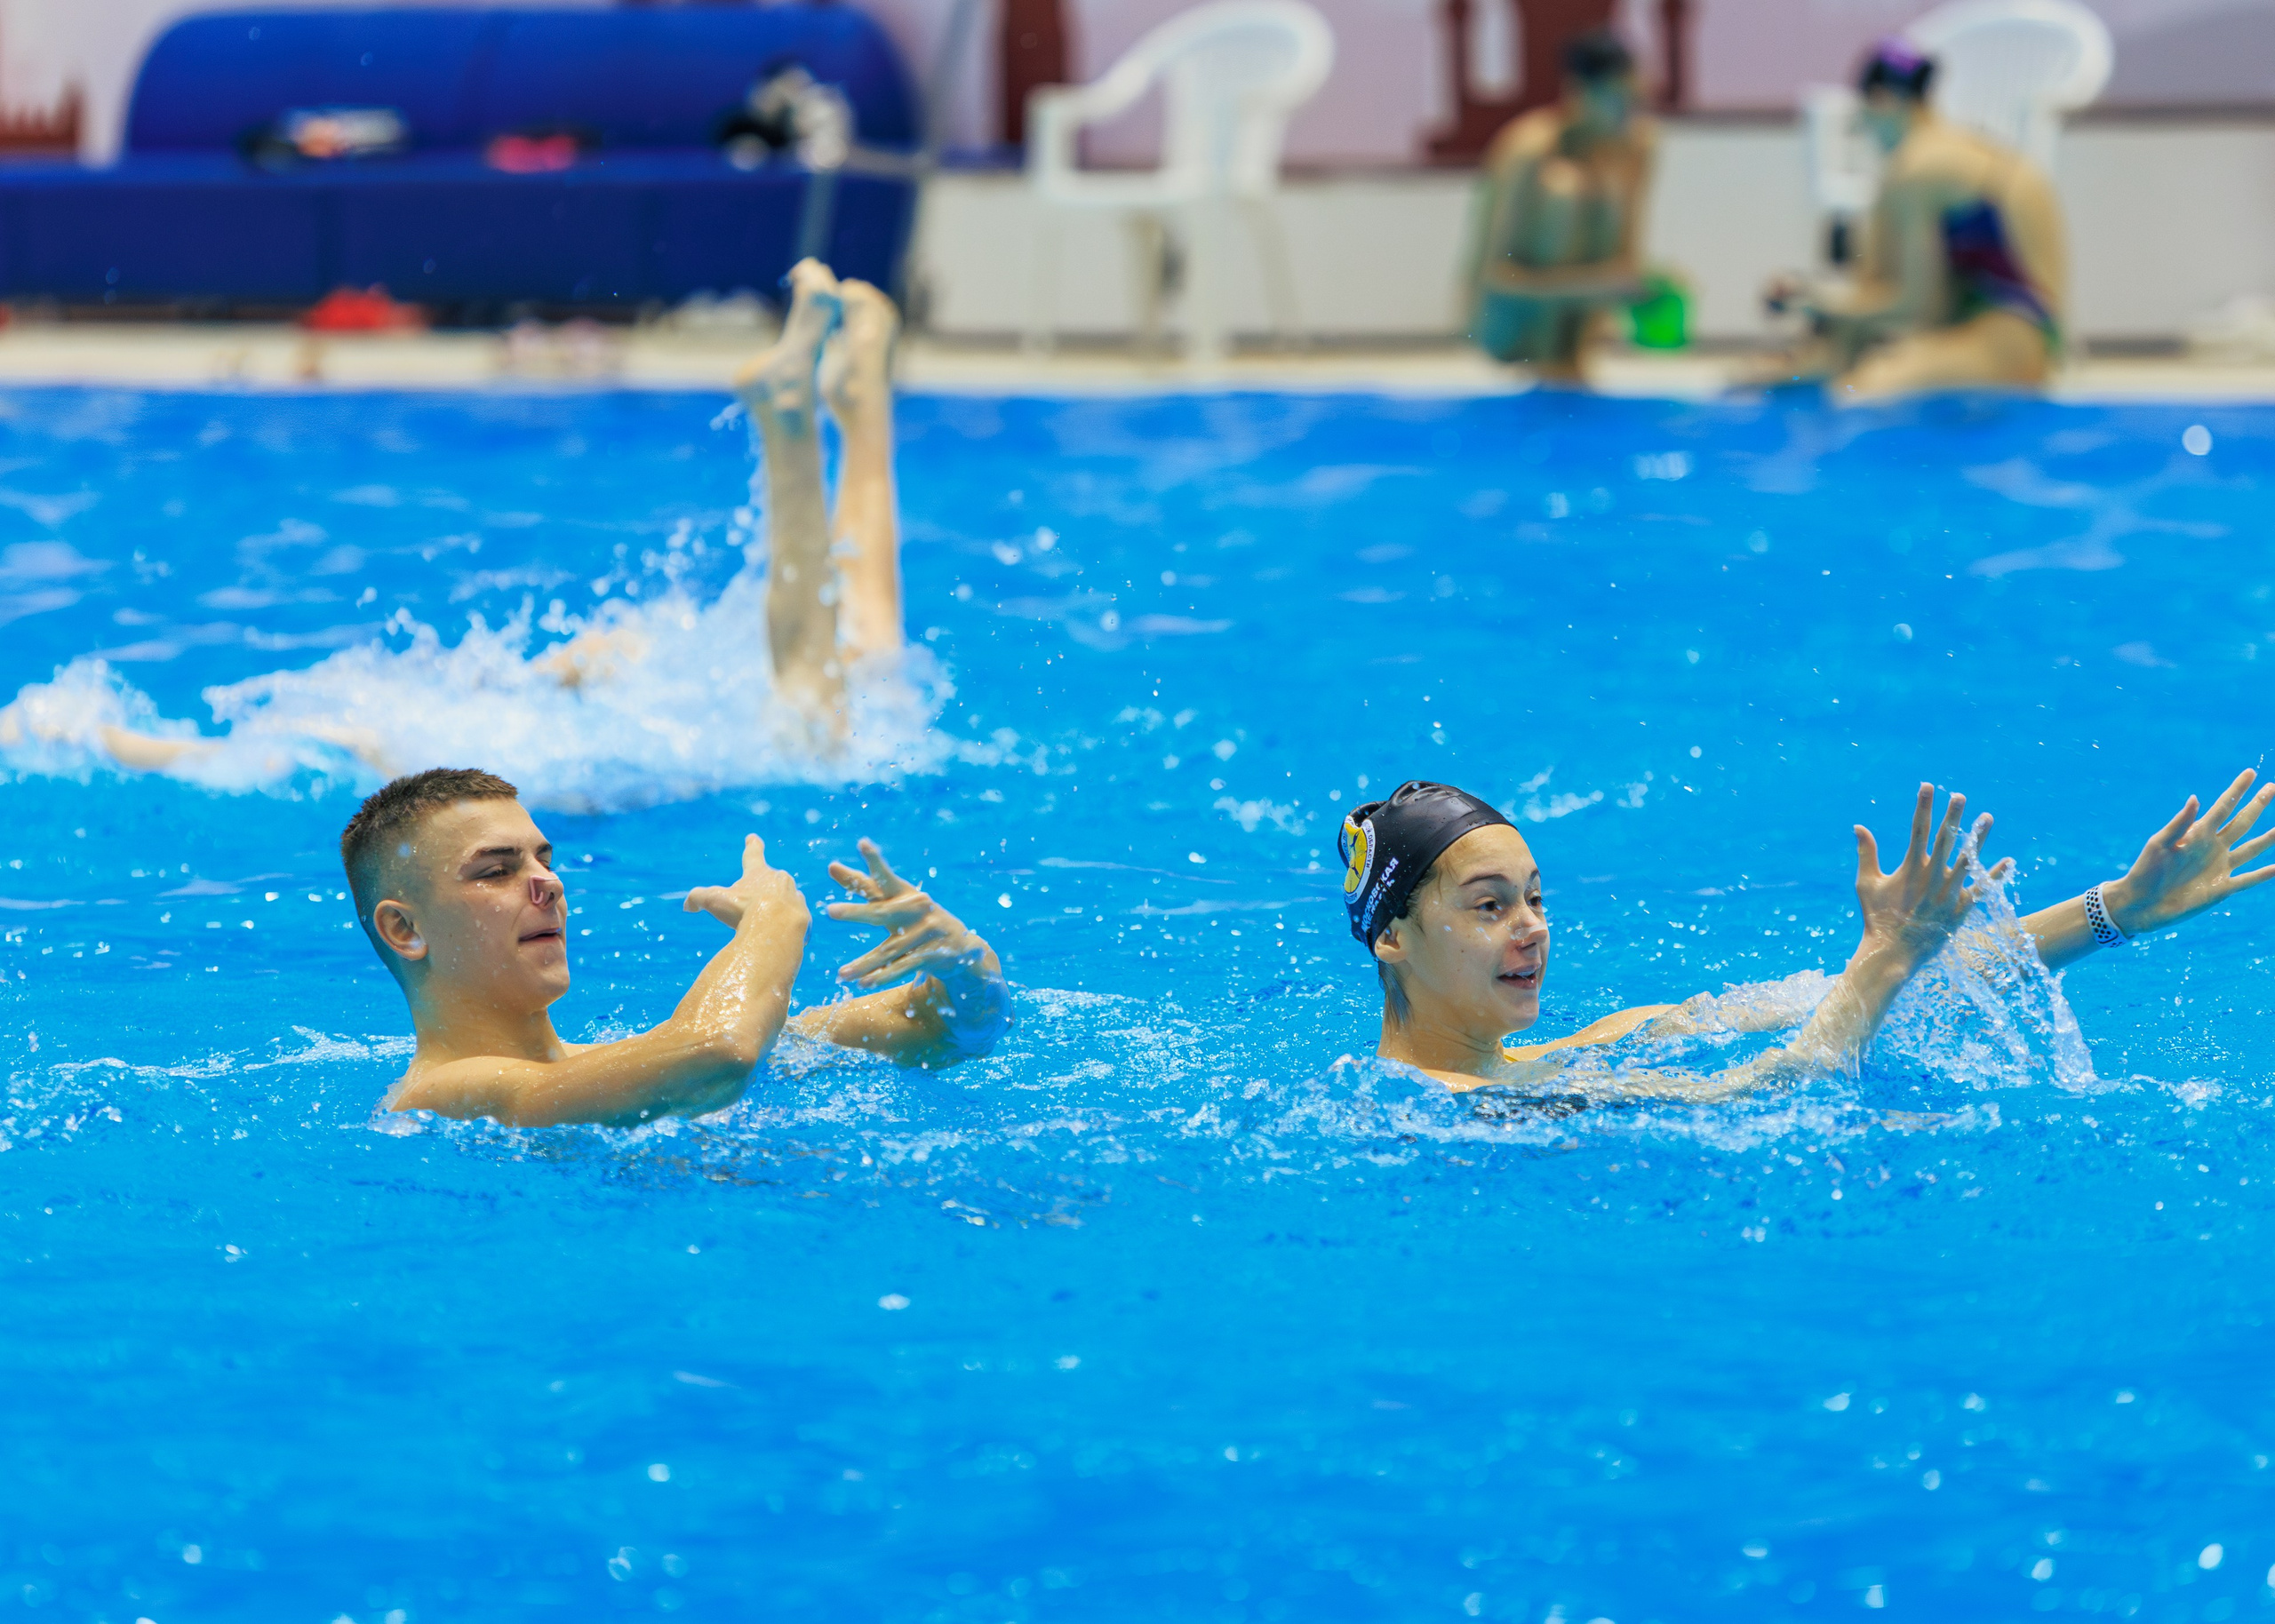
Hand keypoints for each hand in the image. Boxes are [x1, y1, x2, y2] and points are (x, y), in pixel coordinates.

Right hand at [683, 834, 805, 929]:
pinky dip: (788, 923)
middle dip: (764, 890)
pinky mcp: (804, 914)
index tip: (753, 837)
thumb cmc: (744, 910)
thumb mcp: (714, 901)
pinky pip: (795, 917)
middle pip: (771, 880)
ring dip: (778, 907)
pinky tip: (779, 933)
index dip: (752, 845)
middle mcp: (780, 879)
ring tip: (766, 923)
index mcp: (759, 872)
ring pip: (786, 898)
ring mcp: (795, 896)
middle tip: (754, 905)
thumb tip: (687, 906)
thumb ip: (697, 898)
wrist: (776, 928)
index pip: (753, 854)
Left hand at [824, 838, 994, 991]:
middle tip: (830, 911)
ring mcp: (926, 932)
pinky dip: (883, 975)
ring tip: (841, 974)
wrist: (964, 948)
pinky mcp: (933, 954)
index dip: (874, 861)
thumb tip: (831, 865)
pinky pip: (903, 967)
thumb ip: (865, 886)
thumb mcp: (895, 901)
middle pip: (882, 911)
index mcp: (906, 893)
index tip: (863, 843)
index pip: (885, 877)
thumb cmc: (917, 919)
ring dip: (864, 963)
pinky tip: (864, 982)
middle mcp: (917, 909)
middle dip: (856, 912)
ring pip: (888, 949)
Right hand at [1853, 783, 2005, 964]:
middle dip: (1952, 815)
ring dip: (1978, 838)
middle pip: (1945, 838)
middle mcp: (1931, 876)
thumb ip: (1866, 853)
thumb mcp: (1866, 884)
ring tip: (1987, 817)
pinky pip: (1982, 889)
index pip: (1917, 828)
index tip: (1928, 786)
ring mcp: (1948, 892)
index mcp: (1909, 867)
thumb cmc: (1877, 918)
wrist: (1893, 952)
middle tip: (1959, 795)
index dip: (1923, 806)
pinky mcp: (1960, 909)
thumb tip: (1859, 826)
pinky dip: (1995, 875)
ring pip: (1967, 859)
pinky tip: (2008, 860)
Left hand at [2104, 768, 2274, 935]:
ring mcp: (2219, 867)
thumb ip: (2179, 823)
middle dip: (2258, 805)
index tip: (2251, 772)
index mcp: (2197, 834)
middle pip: (2242, 822)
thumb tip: (2195, 798)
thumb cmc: (2145, 870)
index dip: (2237, 790)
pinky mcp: (2221, 889)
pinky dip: (2264, 874)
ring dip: (2269, 838)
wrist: (2140, 902)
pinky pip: (2248, 879)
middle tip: (2273, 787)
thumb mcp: (2159, 844)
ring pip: (2251, 849)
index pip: (2222, 807)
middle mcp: (2213, 848)